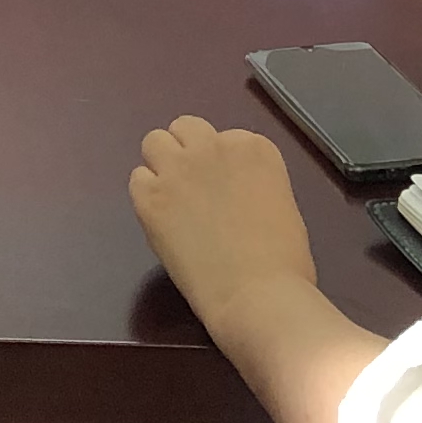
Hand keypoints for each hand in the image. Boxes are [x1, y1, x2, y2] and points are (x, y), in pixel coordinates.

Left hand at [129, 117, 321, 340]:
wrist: (258, 294)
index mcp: (254, 149)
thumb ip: (253, 187)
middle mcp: (214, 146)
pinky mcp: (150, 196)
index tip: (227, 192)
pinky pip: (137, 179)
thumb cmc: (284, 263)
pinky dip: (146, 197)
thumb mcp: (279, 206)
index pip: (226, 138)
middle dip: (187, 152)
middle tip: (193, 188)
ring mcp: (178, 169)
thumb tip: (233, 197)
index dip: (222, 167)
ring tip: (172, 200)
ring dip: (162, 165)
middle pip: (186, 128)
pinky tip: (161, 221)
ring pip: (155, 142)